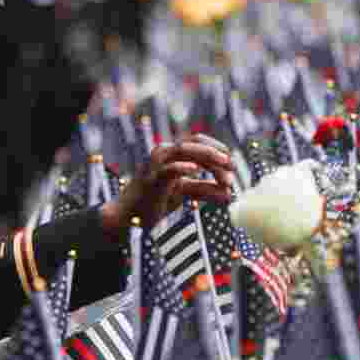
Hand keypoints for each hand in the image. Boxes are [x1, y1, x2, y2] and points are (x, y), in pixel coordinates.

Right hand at [100, 133, 236, 235]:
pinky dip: (183, 167)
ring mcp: (156, 164)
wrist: (127, 218)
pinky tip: (196, 171)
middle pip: (194, 141)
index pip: (199, 141)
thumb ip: (205, 190)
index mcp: (172, 155)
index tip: (232, 164)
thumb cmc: (153, 203)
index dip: (218, 148)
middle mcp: (164, 154)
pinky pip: (168, 169)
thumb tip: (230, 193)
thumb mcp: (184, 193)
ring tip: (223, 172)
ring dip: (207, 158)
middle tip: (232, 166)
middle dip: (216, 152)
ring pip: (184, 150)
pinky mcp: (151, 180)